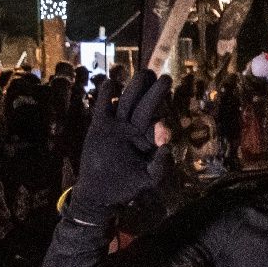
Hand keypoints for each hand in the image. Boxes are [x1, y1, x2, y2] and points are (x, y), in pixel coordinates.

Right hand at [68, 72, 170, 218]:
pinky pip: (104, 108)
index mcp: (147, 141)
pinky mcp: (100, 127)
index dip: (162, 122)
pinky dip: (106, 96)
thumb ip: (160, 164)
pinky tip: (110, 83)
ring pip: (127, 103)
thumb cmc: (127, 187)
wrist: (99, 193)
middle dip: (154, 93)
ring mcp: (117, 127)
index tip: (163, 123)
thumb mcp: (149, 178)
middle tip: (164, 78)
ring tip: (144, 73)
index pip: (157, 124)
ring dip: (135, 88)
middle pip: (145, 107)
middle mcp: (134, 130)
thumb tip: (168, 145)